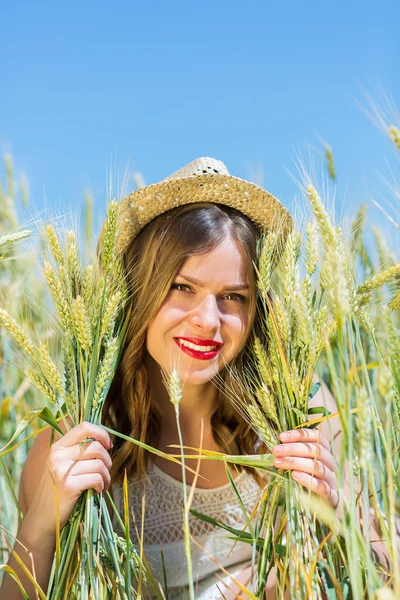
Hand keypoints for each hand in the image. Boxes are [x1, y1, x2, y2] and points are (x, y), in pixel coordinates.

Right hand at [25, 422, 112, 536]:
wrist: (42, 519)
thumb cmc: (59, 490)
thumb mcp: (63, 465)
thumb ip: (77, 451)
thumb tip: (105, 440)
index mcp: (57, 446)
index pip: (84, 427)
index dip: (101, 433)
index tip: (108, 444)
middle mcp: (58, 455)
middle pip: (96, 446)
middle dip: (107, 460)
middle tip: (105, 472)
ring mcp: (62, 470)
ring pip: (99, 464)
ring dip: (106, 475)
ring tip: (102, 483)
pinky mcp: (69, 485)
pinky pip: (97, 478)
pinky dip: (102, 485)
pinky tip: (97, 491)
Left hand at [272, 428, 338, 509]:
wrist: (324, 506)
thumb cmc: (309, 480)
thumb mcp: (302, 464)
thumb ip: (294, 454)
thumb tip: (276, 446)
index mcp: (325, 451)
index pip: (316, 436)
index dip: (298, 435)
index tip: (281, 437)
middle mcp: (331, 462)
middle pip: (315, 450)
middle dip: (292, 449)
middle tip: (275, 451)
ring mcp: (332, 479)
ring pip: (317, 466)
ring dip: (296, 462)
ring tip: (279, 463)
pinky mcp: (332, 496)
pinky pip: (322, 486)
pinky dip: (308, 480)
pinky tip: (295, 476)